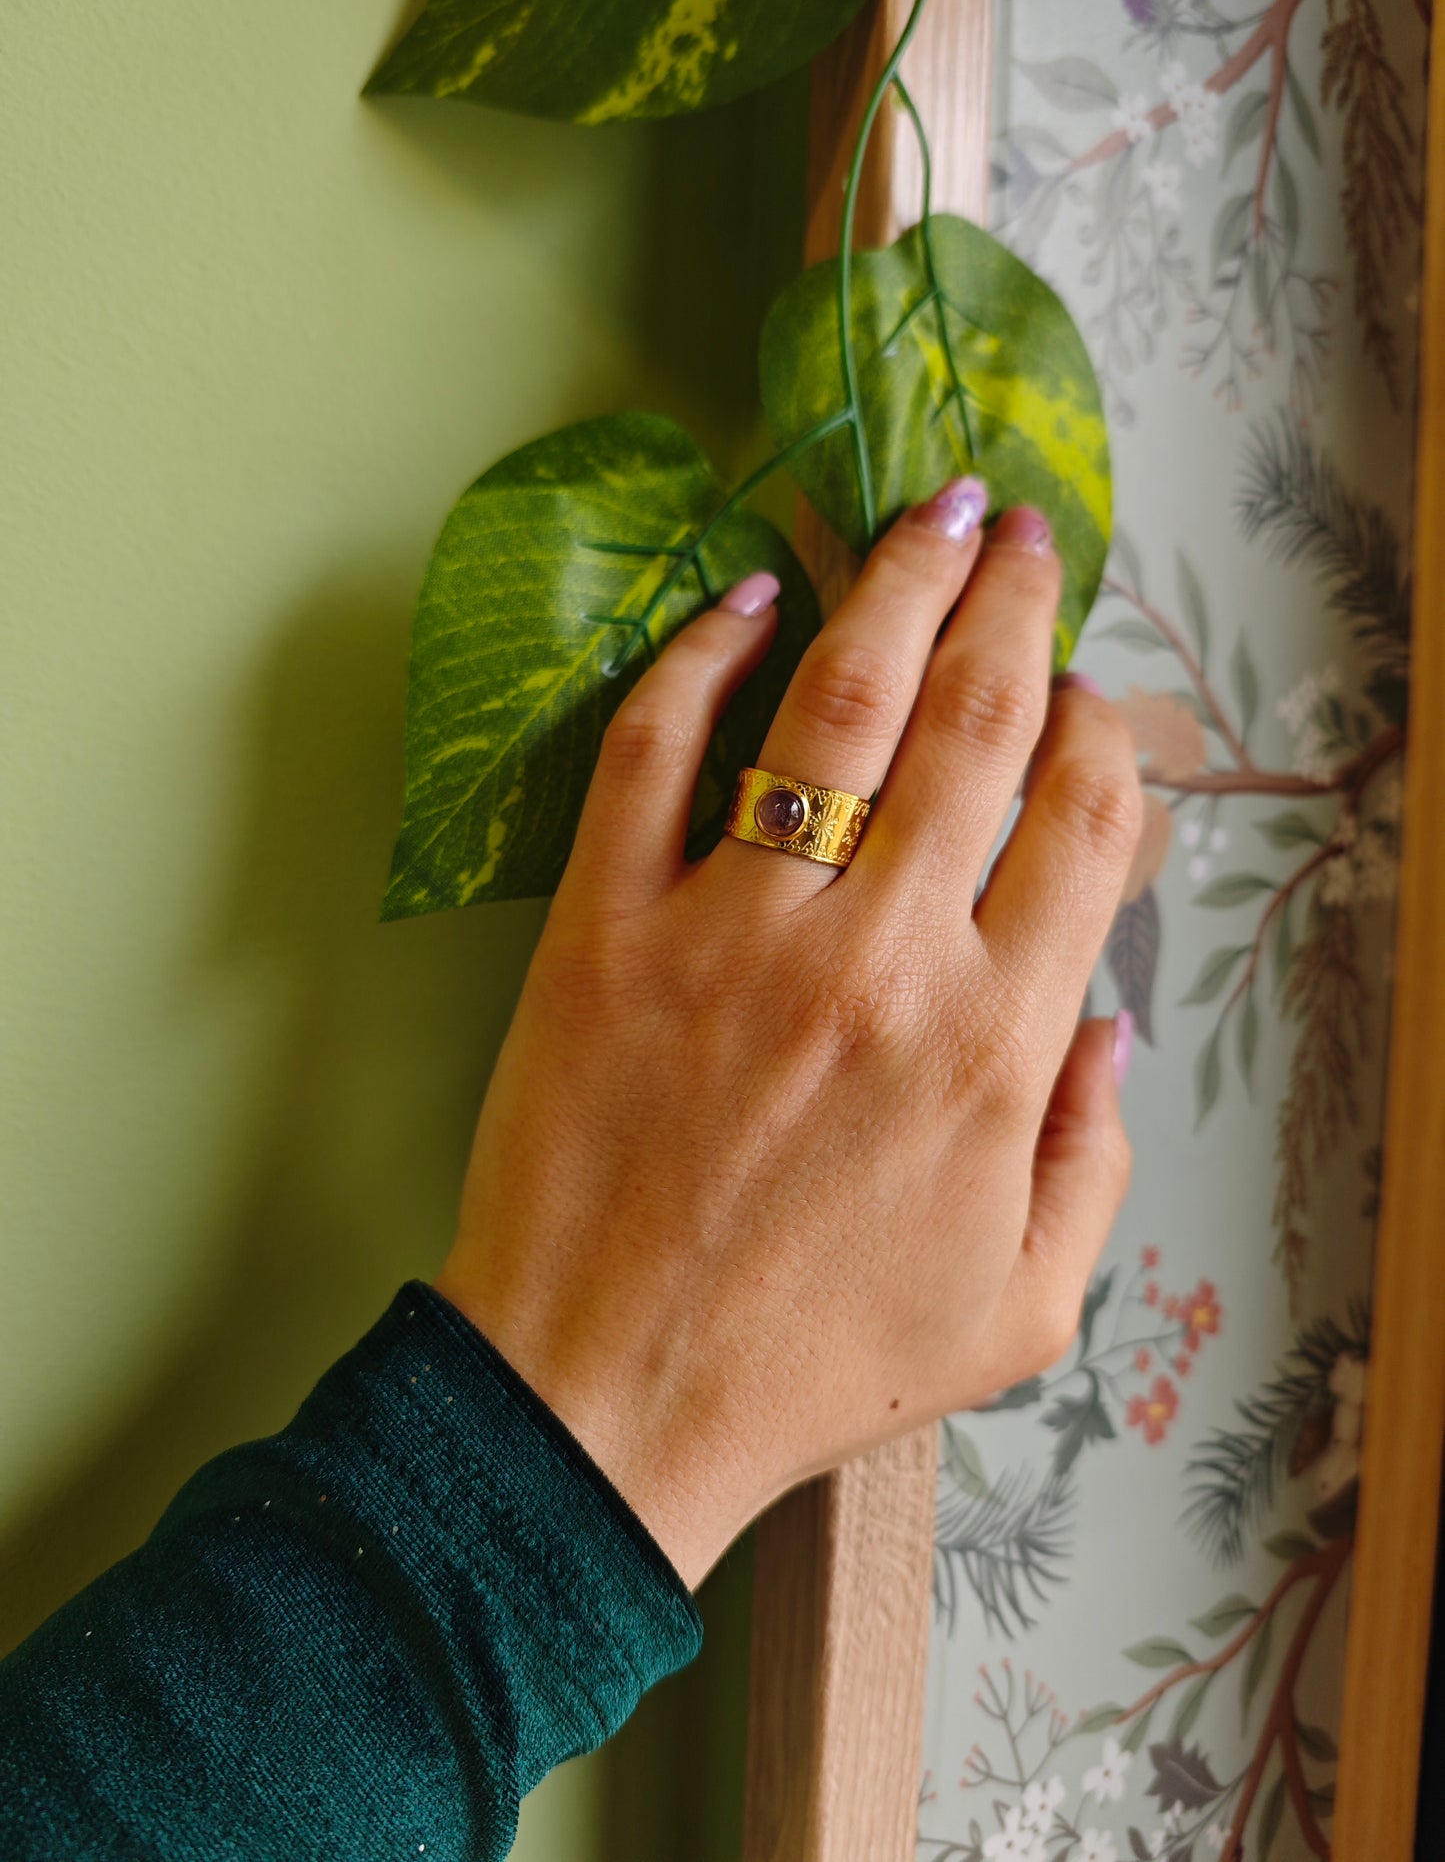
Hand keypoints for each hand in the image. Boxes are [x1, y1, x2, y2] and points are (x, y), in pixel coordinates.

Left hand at [437, 480, 1141, 1587]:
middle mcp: (877, 963)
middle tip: (1025, 531)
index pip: (1081, 821)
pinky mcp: (604, 928)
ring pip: (836, 704)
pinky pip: (654, 751)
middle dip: (1018, 602)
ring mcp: (731, 933)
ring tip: (931, 512)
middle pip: (978, 722)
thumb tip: (1109, 1016)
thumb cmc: (811, 1363)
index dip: (1102, 731)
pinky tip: (745, 597)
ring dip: (897, 583)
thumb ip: (1094, 1157)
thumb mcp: (1020, 1308)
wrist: (603, 1402)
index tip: (1090, 696)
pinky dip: (700, 655)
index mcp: (993, 1047)